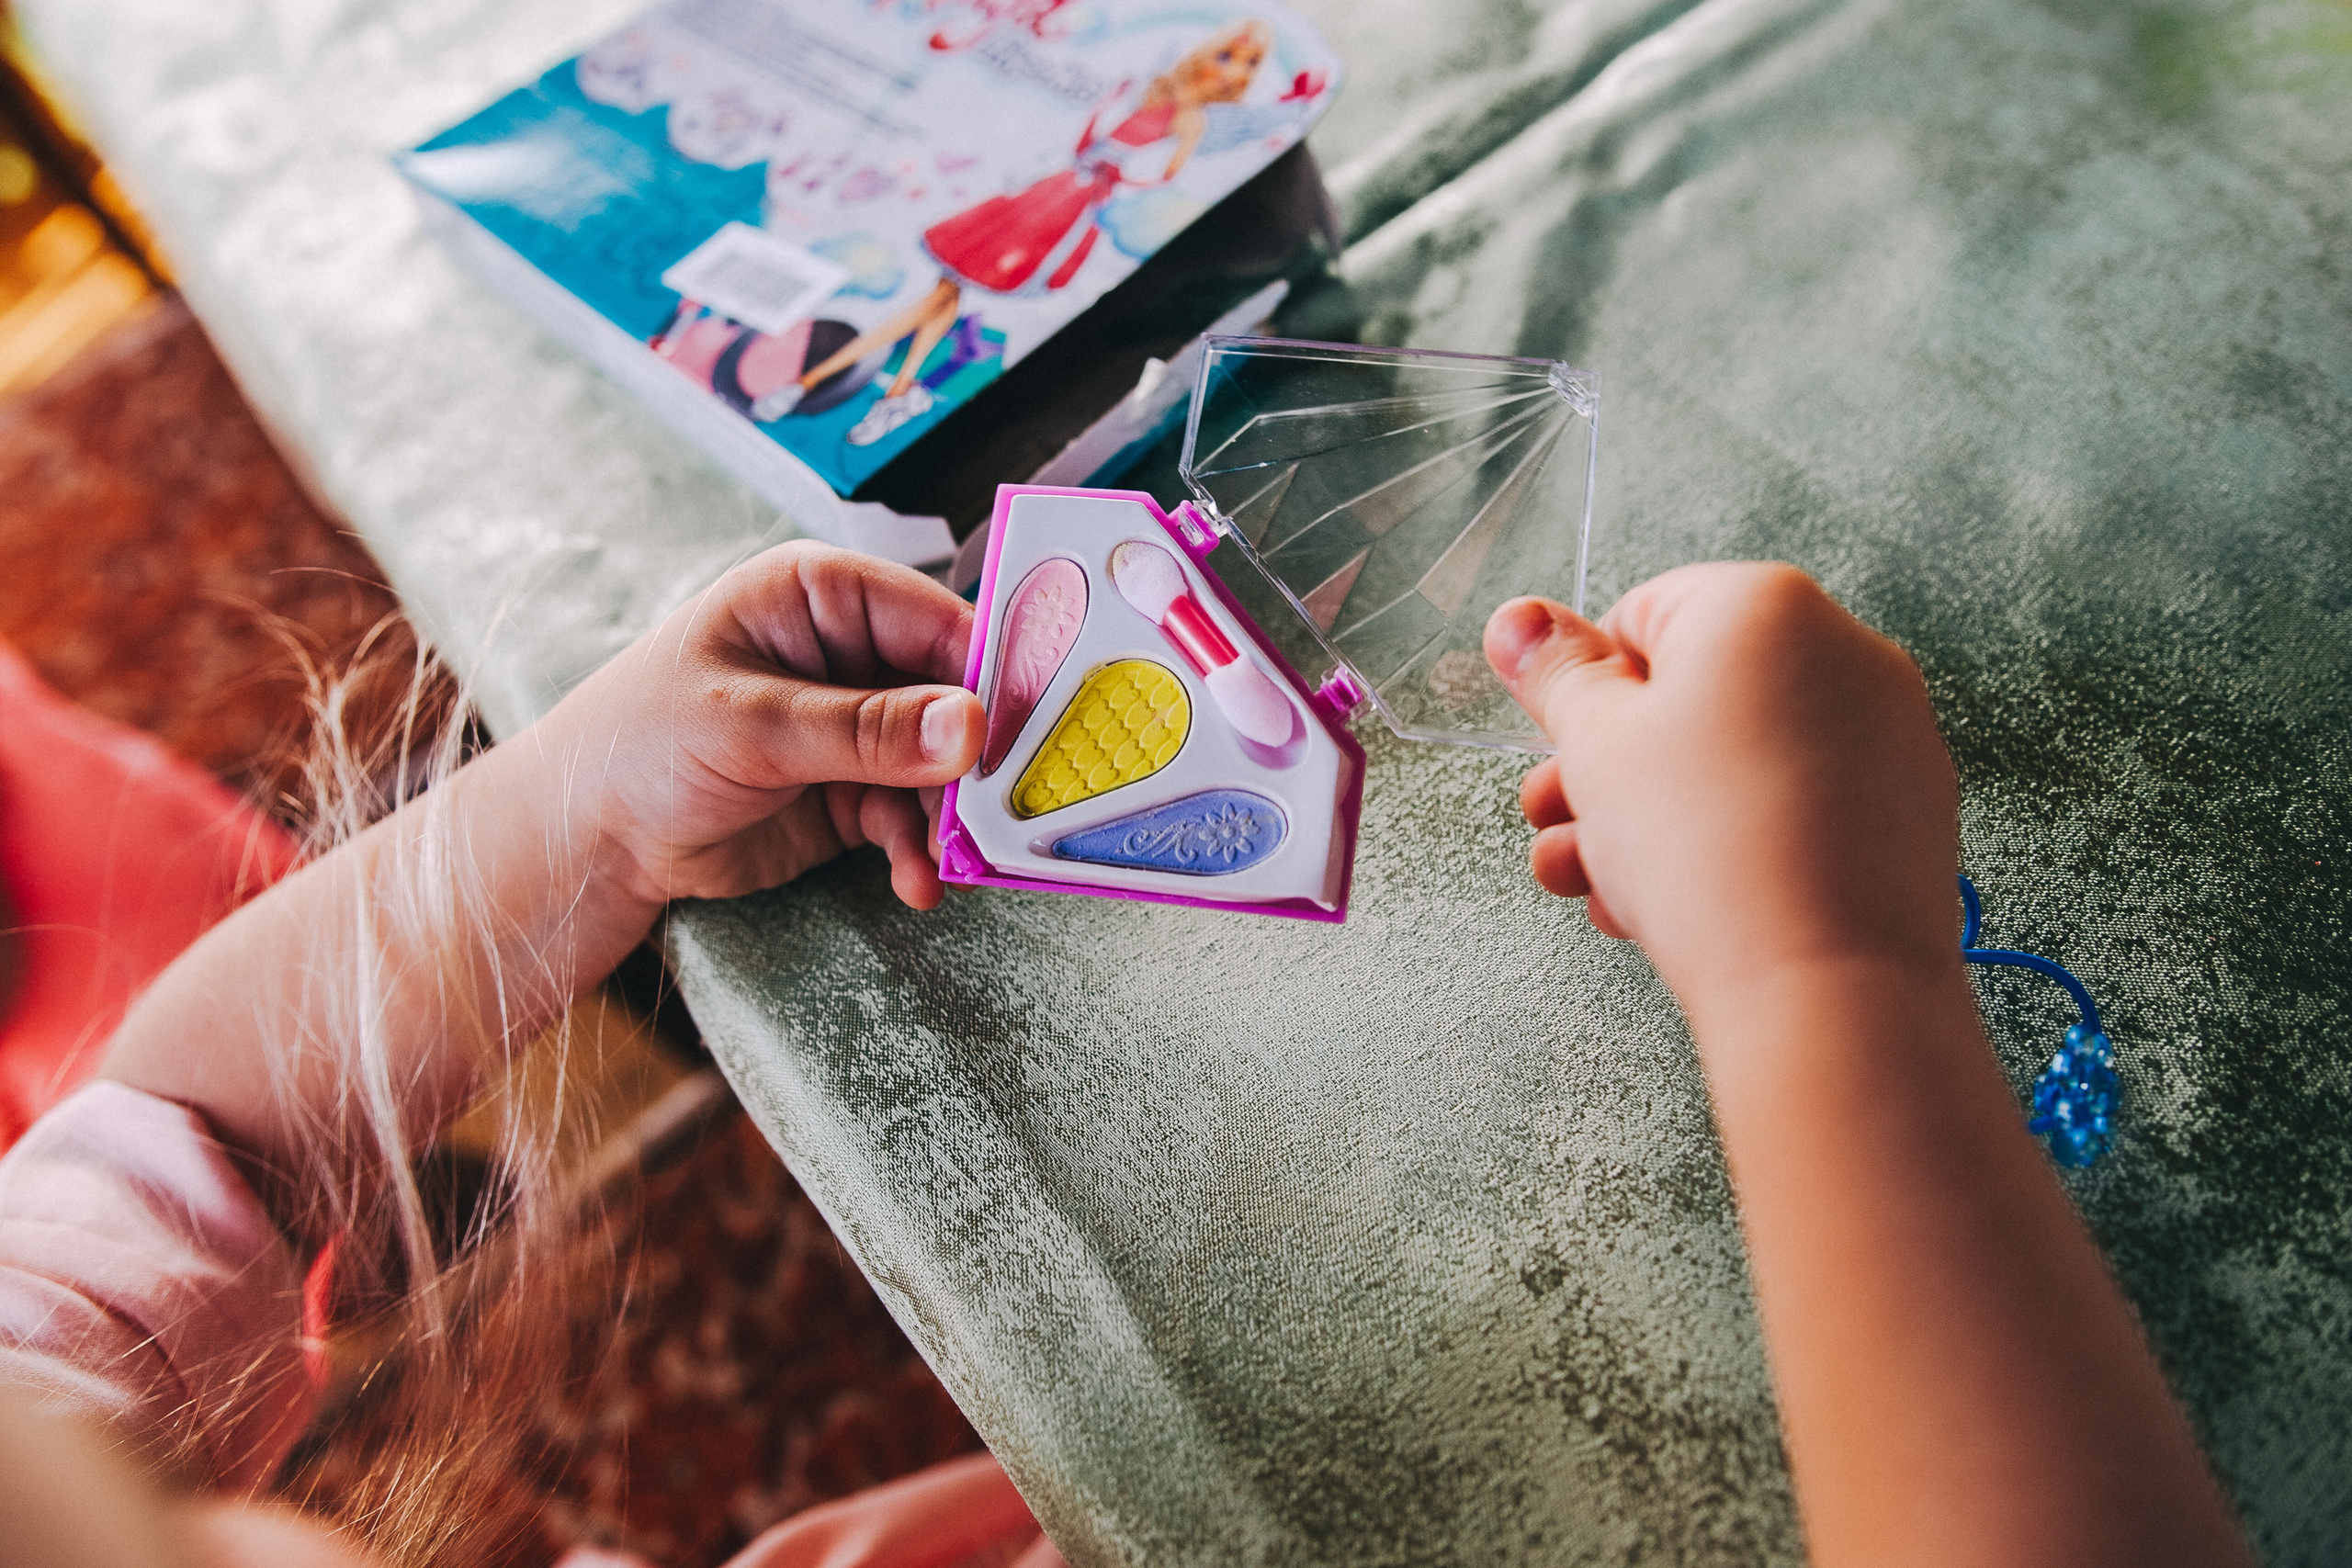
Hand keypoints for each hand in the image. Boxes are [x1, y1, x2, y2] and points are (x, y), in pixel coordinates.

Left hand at [540, 541, 983, 916]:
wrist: (587, 840)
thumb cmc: (636, 745)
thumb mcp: (751, 728)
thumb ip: (866, 729)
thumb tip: (970, 724)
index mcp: (820, 596)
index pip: (935, 616)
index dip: (988, 668)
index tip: (1027, 725)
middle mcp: (849, 652)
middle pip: (953, 693)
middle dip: (976, 755)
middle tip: (1001, 806)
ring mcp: (855, 726)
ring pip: (942, 764)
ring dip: (952, 815)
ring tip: (948, 859)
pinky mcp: (852, 790)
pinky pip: (913, 815)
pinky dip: (922, 849)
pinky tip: (917, 883)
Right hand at [1482, 563, 1961, 1012]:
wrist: (1824, 987)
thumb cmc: (1709, 852)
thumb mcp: (1594, 745)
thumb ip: (1554, 672)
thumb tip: (1521, 620)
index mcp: (1764, 604)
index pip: (1642, 614)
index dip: (1585, 690)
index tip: (1561, 747)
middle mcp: (1843, 650)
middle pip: (1691, 695)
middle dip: (1609, 766)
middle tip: (1561, 819)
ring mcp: (1887, 733)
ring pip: (1738, 760)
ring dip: (1654, 816)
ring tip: (1599, 883)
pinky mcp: (1907, 811)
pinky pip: (1796, 807)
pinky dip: (1733, 842)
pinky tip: (1673, 903)